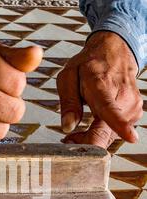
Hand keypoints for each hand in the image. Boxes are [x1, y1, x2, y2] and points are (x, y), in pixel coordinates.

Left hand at [56, 31, 142, 148]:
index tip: (130, 137)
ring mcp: (131, 107)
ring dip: (91, 137)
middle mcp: (122, 98)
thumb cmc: (89, 64)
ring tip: (80, 123)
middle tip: (69, 137)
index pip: (112, 108)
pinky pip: (114, 134)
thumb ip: (68, 102)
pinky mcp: (134, 114)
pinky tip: (93, 122)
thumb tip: (68, 126)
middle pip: (106, 133)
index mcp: (102, 86)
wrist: (114, 51)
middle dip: (85, 142)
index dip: (120, 125)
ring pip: (108, 137)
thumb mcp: (69, 76)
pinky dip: (101, 133)